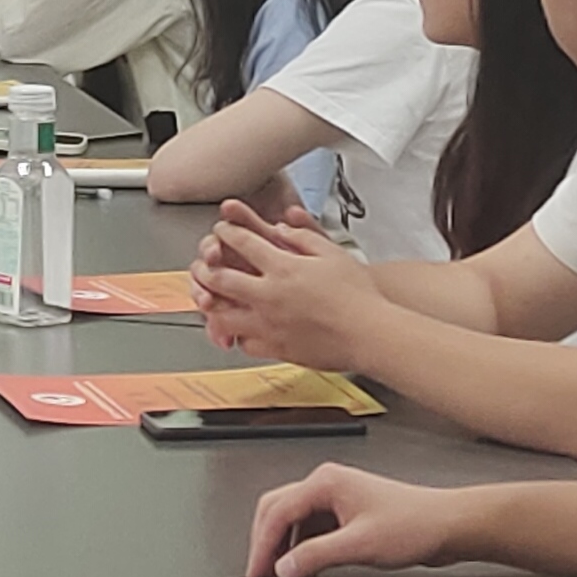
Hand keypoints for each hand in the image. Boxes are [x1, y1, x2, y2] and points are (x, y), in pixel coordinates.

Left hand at [192, 200, 384, 372]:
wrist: (371, 334)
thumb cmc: (358, 295)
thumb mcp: (333, 252)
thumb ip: (303, 236)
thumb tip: (281, 228)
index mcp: (283, 268)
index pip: (242, 243)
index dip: (227, 232)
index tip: (223, 229)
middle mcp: (269, 296)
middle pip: (220, 278)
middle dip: (207, 266)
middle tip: (205, 262)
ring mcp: (269, 324)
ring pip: (223, 315)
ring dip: (213, 304)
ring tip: (211, 298)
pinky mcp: (276, 348)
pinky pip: (245, 342)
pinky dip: (238, 335)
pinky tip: (240, 329)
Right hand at [246, 460, 473, 576]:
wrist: (447, 525)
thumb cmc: (414, 524)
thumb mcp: (359, 545)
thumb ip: (316, 556)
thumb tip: (283, 567)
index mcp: (325, 483)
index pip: (277, 512)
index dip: (261, 545)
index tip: (255, 570)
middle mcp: (327, 485)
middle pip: (278, 509)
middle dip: (265, 541)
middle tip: (260, 571)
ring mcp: (337, 498)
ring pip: (294, 519)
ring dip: (283, 545)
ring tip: (280, 573)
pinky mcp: (347, 513)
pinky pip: (312, 528)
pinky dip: (302, 547)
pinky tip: (305, 566)